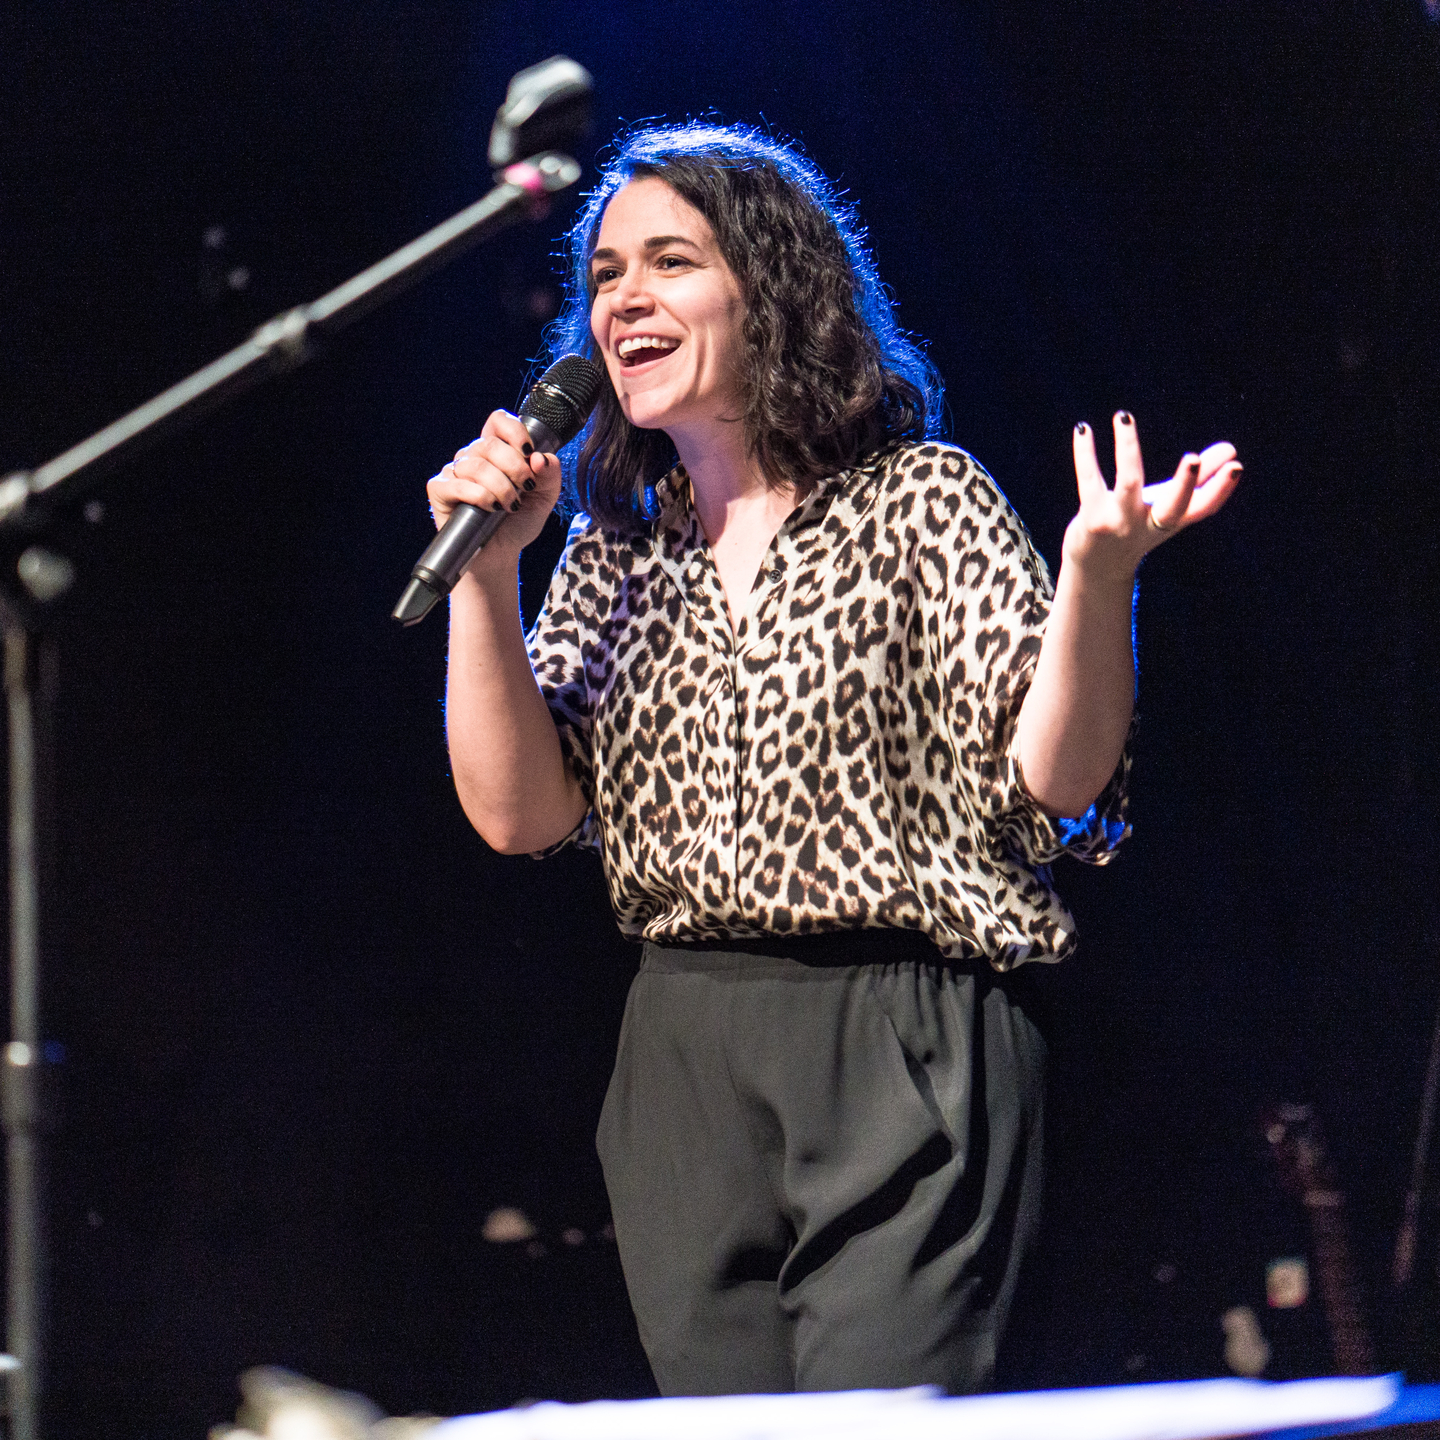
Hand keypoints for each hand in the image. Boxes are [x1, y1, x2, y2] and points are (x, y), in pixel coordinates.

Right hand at [425, 408, 563, 570]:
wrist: (501, 554)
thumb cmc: (518, 523)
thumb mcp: (544, 498)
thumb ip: (550, 475)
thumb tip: (540, 458)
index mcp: (497, 451)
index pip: (498, 421)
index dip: (514, 431)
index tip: (528, 452)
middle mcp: (473, 456)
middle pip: (490, 443)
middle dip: (514, 467)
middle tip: (524, 488)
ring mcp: (454, 472)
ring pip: (476, 465)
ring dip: (500, 487)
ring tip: (510, 505)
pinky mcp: (440, 490)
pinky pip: (457, 484)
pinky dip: (479, 496)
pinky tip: (490, 508)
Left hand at [1064, 411, 1241, 580]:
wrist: (1096, 566)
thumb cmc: (1138, 526)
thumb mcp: (1169, 504)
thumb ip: (1200, 477)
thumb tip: (1232, 449)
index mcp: (1172, 522)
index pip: (1203, 508)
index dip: (1220, 489)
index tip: (1236, 467)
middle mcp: (1148, 526)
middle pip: (1172, 508)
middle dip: (1184, 484)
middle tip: (1193, 458)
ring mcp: (1120, 523)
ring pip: (1127, 485)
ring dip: (1127, 450)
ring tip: (1124, 417)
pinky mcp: (1092, 519)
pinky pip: (1089, 481)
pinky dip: (1085, 454)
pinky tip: (1083, 429)